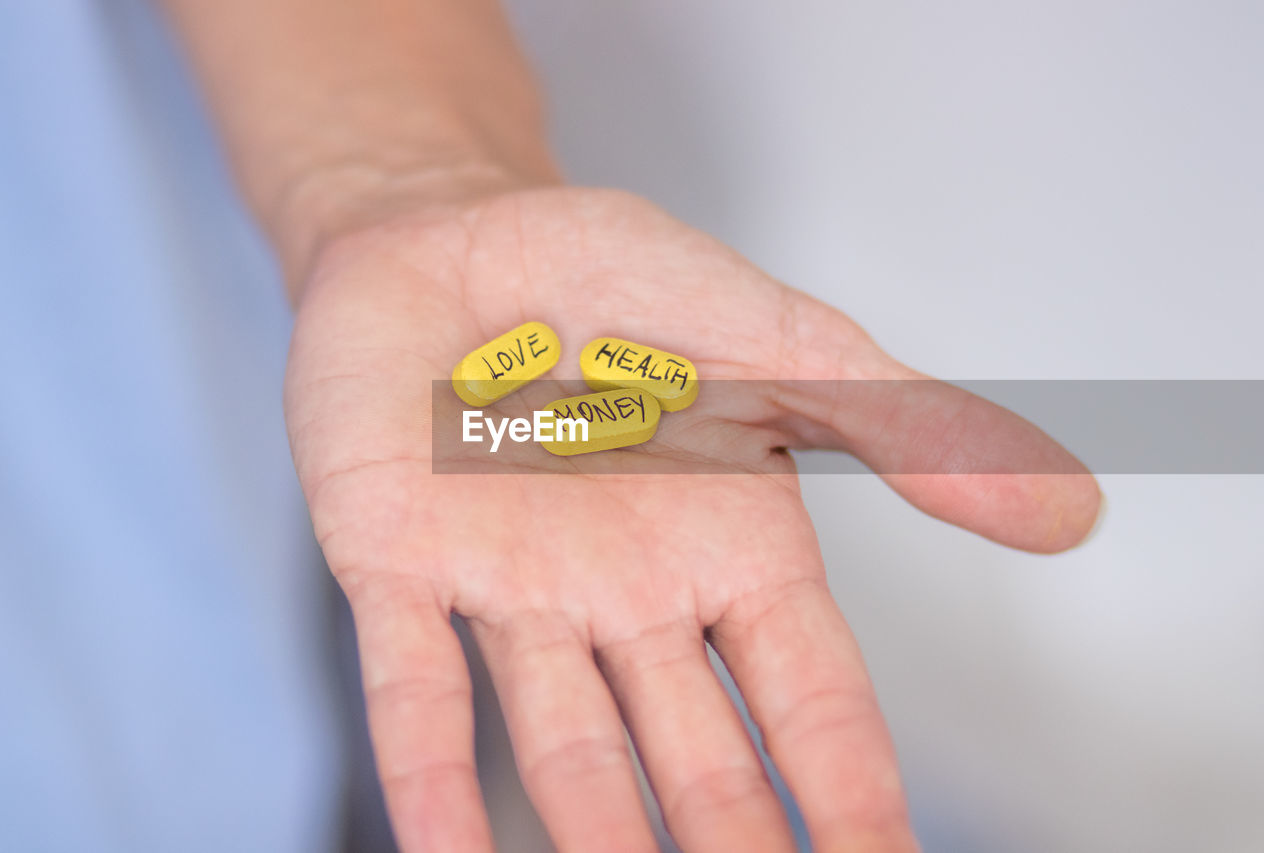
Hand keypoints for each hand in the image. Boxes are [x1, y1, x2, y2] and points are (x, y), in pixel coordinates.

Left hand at [284, 186, 1098, 851]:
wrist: (457, 232)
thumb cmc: (614, 279)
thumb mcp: (776, 343)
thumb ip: (900, 426)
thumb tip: (1068, 513)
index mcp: (730, 549)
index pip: (811, 704)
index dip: (852, 797)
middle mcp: (628, 598)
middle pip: (698, 760)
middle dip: (735, 847)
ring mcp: (513, 592)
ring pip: (567, 751)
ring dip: (599, 842)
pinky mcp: (397, 563)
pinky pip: (415, 691)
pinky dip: (428, 780)